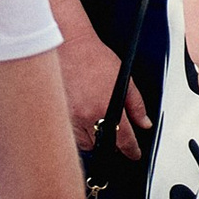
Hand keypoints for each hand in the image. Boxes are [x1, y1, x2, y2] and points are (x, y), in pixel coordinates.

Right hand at [61, 18, 145, 160]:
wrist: (68, 45)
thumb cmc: (94, 57)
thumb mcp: (126, 79)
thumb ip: (136, 105)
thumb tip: (144, 123)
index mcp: (106, 108)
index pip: (123, 140)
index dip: (131, 150)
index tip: (134, 154)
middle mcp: (85, 116)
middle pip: (101, 145)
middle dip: (109, 142)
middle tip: (113, 133)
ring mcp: (67, 116)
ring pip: (82, 142)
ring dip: (91, 138)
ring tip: (95, 123)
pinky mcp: (54, 113)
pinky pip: (67, 132)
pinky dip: (75, 130)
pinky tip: (79, 118)